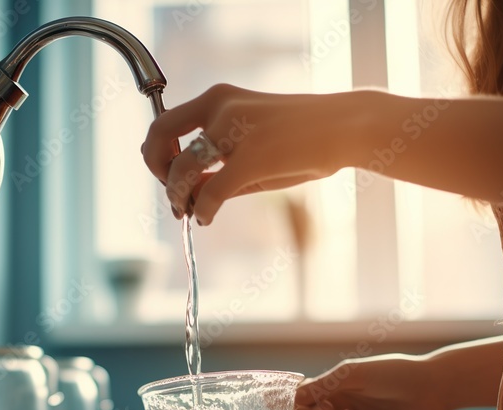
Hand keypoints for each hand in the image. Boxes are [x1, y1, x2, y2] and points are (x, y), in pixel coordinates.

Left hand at [142, 84, 366, 224]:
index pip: (163, 123)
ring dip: (177, 196)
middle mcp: (220, 107)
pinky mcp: (253, 159)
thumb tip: (185, 194)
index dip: (156, 155)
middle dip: (157, 173)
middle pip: (159, 138)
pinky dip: (201, 210)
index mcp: (218, 98)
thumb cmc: (301, 135)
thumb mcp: (250, 140)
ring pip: (181, 170)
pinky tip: (206, 218)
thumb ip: (216, 163)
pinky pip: (210, 192)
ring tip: (187, 211)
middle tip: (172, 197)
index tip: (167, 176)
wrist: (346, 126)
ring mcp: (235, 131)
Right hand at [290, 354, 450, 409]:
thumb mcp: (352, 374)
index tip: (272, 397)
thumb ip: (321, 386)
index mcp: (327, 383)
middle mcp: (330, 402)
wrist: (427, 389)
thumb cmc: (390, 372)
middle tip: (315, 407)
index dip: (280, 398)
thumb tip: (291, 397)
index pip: (293, 394)